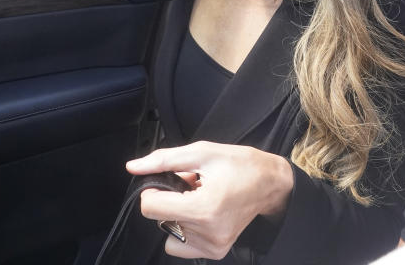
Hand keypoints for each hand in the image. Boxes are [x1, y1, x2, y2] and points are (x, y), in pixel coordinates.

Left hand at [127, 141, 293, 260]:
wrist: (270, 183)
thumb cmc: (240, 165)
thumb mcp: (201, 152)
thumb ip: (163, 160)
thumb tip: (134, 167)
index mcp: (203, 208)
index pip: (150, 208)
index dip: (154, 189)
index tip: (170, 181)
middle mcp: (208, 232)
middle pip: (159, 218)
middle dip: (169, 199)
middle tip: (192, 186)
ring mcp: (213, 245)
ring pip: (169, 231)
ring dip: (178, 214)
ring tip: (200, 198)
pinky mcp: (216, 251)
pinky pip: (181, 244)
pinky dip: (185, 229)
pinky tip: (202, 214)